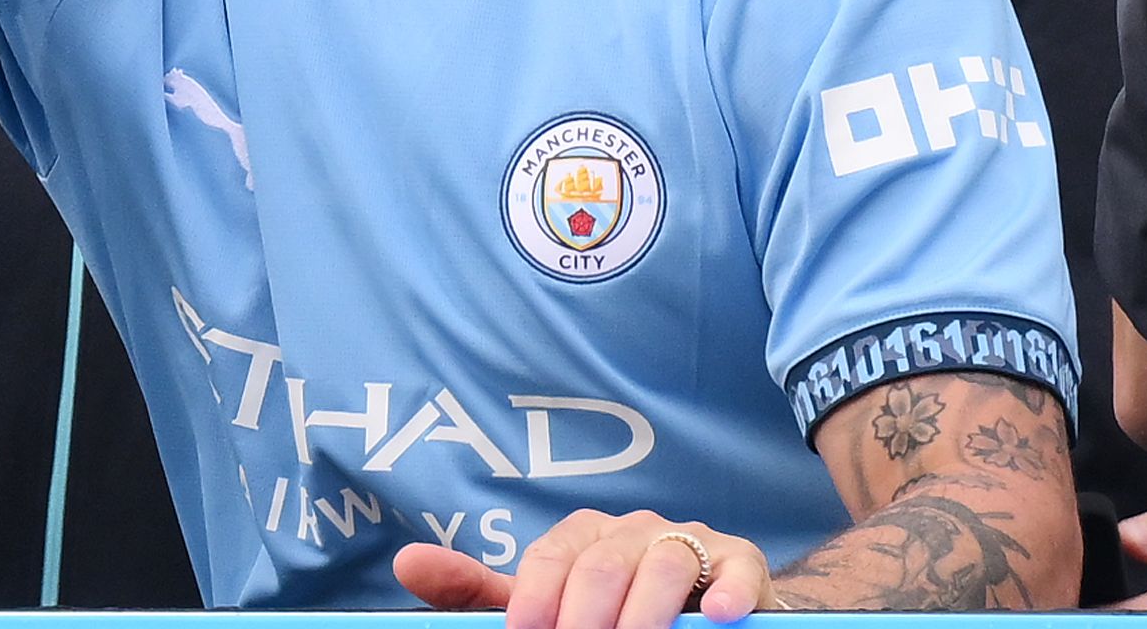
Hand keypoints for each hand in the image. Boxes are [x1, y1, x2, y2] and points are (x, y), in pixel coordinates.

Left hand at [396, 509, 775, 628]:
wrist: (698, 611)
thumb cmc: (610, 610)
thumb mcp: (545, 605)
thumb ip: (479, 590)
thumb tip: (406, 562)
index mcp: (583, 536)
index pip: (551, 560)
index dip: (536, 601)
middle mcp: (633, 529)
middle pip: (602, 566)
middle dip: (587, 617)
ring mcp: (688, 542)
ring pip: (660, 568)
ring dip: (644, 616)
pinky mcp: (740, 562)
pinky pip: (735, 568)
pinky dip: (727, 591)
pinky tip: (714, 618)